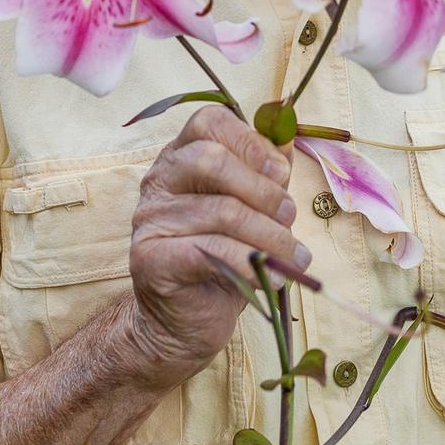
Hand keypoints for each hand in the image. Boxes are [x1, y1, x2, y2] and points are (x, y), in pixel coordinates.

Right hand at [126, 107, 311, 387]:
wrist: (185, 322)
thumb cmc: (224, 260)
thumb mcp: (252, 210)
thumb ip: (266, 173)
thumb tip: (287, 138)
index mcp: (181, 157)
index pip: (209, 121)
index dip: (250, 141)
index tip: (280, 173)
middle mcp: (159, 181)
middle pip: (211, 159)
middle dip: (263, 189)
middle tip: (290, 215)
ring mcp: (149, 219)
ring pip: (222, 212)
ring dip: (271, 235)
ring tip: (294, 256)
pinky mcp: (150, 258)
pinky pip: (211, 251)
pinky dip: (252, 263)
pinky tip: (275, 277)